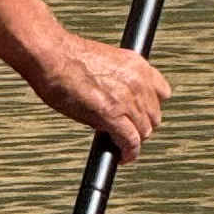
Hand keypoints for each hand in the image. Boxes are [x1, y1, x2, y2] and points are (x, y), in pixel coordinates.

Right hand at [31, 31, 170, 159]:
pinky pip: (130, 142)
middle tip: (127, 131)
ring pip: (144, 131)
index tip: (141, 114)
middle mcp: (138, 82)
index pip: (162, 93)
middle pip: (154, 116)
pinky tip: (122, 157)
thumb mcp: (106, 62)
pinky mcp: (113, 115)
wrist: (51, 56)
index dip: (150, 107)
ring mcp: (127, 99)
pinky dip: (128, 153)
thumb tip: (118, 103)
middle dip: (141, 126)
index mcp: (137, 65)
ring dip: (133, 141)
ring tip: (121, 145)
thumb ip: (119, 82)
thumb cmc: (67, 57)